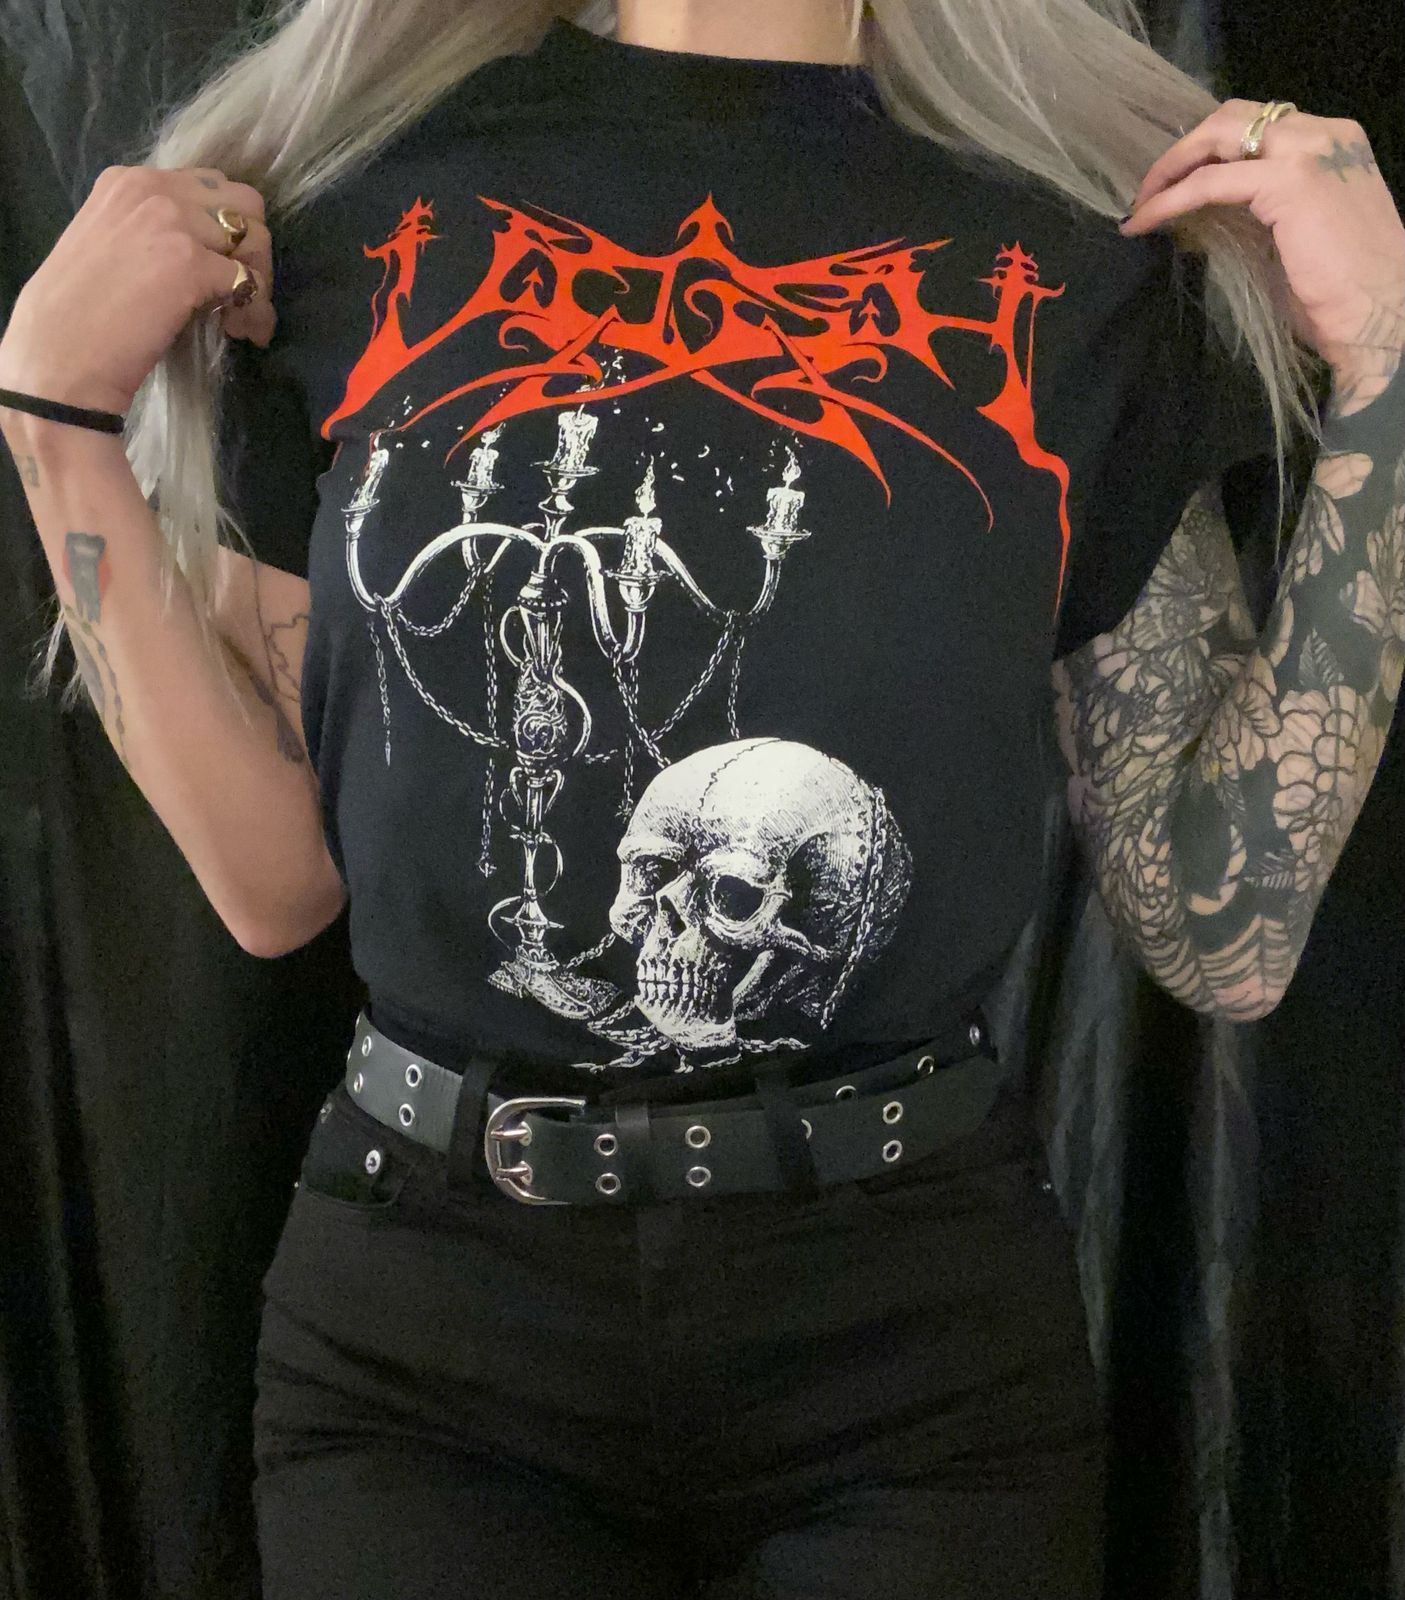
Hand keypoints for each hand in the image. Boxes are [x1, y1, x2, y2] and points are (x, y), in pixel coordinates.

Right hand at [0, 164, 274, 423]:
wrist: (59, 357)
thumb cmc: (79, 315)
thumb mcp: (112, 244)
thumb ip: (154, 231)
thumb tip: (209, 250)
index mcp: (129, 181)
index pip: (209, 187)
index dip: (225, 231)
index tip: (219, 269)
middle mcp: (153, 190)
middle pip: (243, 203)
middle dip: (252, 249)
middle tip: (241, 294)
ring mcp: (174, 224)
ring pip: (256, 239)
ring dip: (259, 282)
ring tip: (238, 321)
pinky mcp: (191, 264)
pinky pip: (251, 282)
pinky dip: (256, 312)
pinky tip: (242, 333)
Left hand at [1118, 101, 1404, 391]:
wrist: (1379, 314)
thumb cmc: (1340, 292)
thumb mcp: (1294, 235)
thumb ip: (1259, 210)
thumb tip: (1204, 217)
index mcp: (1332, 143)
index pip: (1257, 125)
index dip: (1207, 150)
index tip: (1172, 183)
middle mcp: (1324, 134)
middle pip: (1233, 117)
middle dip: (1183, 151)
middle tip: (1147, 190)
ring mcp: (1308, 151)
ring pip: (1217, 137)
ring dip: (1171, 168)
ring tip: (1140, 204)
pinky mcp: (1288, 181)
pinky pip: (1210, 182)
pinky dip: (1171, 199)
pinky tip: (1145, 220)